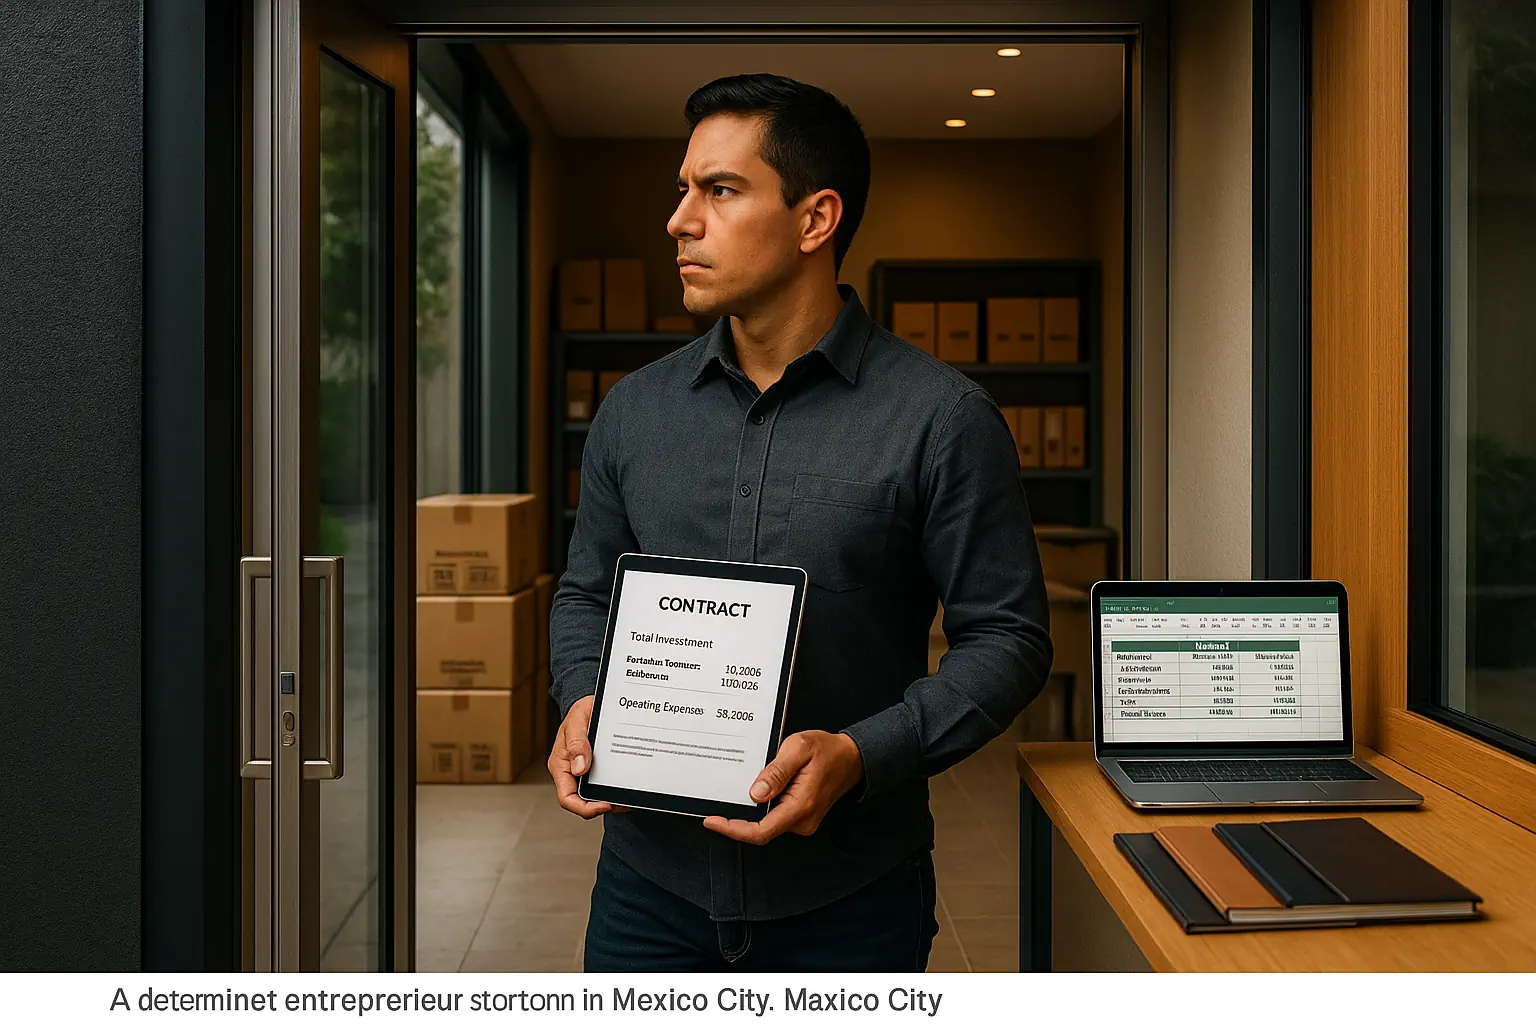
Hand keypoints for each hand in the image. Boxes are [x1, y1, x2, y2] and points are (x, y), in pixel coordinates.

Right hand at [548, 695, 625, 818]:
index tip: (605, 804)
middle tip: (621, 802)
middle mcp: (571, 771)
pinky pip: (603, 784)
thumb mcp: (577, 720)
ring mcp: (583, 770)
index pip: (567, 797)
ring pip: (594, 795)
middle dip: (602, 805)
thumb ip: (576, 743)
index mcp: (560, 764)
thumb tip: (579, 768)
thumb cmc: (581, 710)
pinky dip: (615, 788)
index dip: (585, 807)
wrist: (592, 703)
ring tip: (627, 796)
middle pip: (582, 801)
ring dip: (611, 799)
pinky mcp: (596, 768)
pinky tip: (626, 785)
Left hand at [703, 731, 864, 845]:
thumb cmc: (827, 750)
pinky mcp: (800, 817)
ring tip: (739, 789)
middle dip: (736, 820)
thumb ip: (776, 771)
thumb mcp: (799, 748)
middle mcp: (802, 820)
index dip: (733, 830)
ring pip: (766, 824)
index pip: (761, 831)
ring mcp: (802, 821)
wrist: (852, 758)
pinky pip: (774, 817)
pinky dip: (761, 808)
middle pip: (760, 830)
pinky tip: (756, 791)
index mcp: (801, 805)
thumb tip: (755, 793)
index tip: (713, 821)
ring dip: (749, 812)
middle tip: (716, 805)